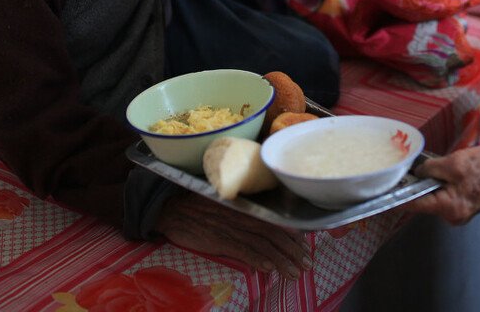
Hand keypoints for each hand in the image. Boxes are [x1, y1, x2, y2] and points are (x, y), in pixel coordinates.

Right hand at [155, 191, 310, 276]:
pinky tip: (269, 268)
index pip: (275, 221)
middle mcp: (242, 216)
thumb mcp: (225, 206)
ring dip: (282, 260)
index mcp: (246, 208)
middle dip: (293, 251)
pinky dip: (257, 259)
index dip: (293, 235)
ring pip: (263, 244)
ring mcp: (231, 228)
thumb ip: (244, 216)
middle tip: (308, 264)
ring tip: (295, 273)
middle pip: (274, 234)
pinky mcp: (218, 239)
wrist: (171, 208)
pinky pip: (242, 250)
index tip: (306, 247)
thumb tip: (264, 229)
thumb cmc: (198, 207)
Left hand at [405, 146, 479, 225]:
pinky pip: (445, 197)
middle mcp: (453, 217)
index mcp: (449, 208)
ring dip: (430, 184)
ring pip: (434, 198)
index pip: (414, 205)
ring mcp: (459, 213)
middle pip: (424, 202)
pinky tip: (444, 172)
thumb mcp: (453, 163)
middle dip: (416, 186)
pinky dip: (441, 186)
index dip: (397, 196)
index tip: (382, 190)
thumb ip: (430, 169)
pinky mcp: (464, 206)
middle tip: (408, 169)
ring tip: (432, 167)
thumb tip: (416, 173)